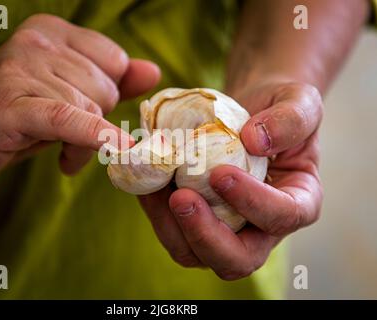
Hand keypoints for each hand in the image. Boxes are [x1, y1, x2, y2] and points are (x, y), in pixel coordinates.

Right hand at [0, 14, 159, 187]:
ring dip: (83, 144)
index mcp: (51, 32)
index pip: (114, 61)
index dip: (107, 94)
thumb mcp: (66, 93)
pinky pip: (67, 119)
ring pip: (90, 110)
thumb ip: (111, 80)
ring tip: (57, 149)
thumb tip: (152, 71)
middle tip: (69, 138)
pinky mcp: (10, 105)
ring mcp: (20, 70)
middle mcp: (36, 43)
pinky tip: (108, 150)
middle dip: (96, 121)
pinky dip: (92, 136)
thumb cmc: (15, 116)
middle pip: (104, 88)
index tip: (89, 113)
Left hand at [139, 78, 322, 279]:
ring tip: (155, 187)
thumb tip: (254, 141)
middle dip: (206, 235)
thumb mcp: (298, 101)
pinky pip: (173, 232)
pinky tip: (147, 183)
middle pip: (237, 259)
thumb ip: (291, 119)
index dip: (253, 203)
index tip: (221, 174)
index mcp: (298, 202)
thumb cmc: (277, 108)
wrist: (247, 112)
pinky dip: (156, 212)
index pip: (282, 217)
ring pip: (196, 254)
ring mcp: (226, 228)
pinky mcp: (195, 220)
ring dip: (172, 227)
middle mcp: (262, 227)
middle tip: (181, 197)